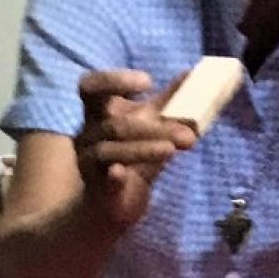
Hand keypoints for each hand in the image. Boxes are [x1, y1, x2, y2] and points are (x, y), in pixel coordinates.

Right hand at [72, 69, 196, 230]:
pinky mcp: (96, 190)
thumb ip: (166, 101)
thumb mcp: (148, 125)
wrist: (111, 204)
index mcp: (97, 113)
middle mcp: (87, 134)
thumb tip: (191, 73)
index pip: (91, 87)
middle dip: (153, 127)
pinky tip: (123, 173)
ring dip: (145, 149)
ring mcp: (88, 162)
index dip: (115, 81)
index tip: (148, 82)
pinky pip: (103, 182)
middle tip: (188, 133)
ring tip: (174, 149)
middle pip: (114, 124)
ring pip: (111, 151)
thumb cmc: (130, 155)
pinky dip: (112, 177)